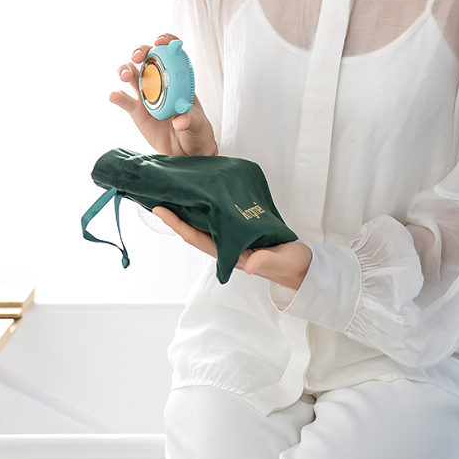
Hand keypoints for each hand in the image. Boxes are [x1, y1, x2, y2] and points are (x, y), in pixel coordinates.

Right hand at [110, 34, 216, 156]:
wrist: (186, 153)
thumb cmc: (197, 133)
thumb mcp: (198, 125)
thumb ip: (190, 120)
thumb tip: (180, 120)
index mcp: (178, 78)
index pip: (171, 52)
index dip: (164, 42)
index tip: (159, 42)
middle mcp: (160, 81)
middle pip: (146, 58)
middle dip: (140, 51)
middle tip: (137, 57)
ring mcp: (147, 95)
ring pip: (132, 74)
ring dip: (125, 70)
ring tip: (125, 76)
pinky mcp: (136, 111)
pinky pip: (124, 100)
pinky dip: (117, 96)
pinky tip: (114, 96)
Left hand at [152, 207, 312, 290]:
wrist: (301, 267)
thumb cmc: (290, 265)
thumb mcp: (280, 262)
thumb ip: (265, 262)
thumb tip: (248, 266)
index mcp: (230, 254)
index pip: (197, 238)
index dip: (177, 224)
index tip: (160, 209)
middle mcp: (226, 247)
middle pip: (193, 229)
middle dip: (175, 214)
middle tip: (158, 193)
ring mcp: (232, 240)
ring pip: (203, 224)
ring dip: (187, 210)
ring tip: (174, 191)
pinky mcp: (240, 232)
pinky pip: (217, 219)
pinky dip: (206, 207)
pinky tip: (202, 195)